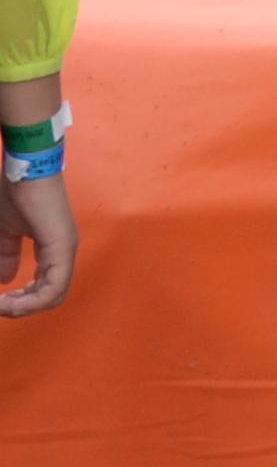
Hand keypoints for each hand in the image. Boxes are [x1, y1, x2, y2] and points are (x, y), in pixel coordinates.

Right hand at [0, 172, 76, 316]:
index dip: (22, 300)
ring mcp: (66, 250)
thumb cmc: (16, 196)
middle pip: (50, 296)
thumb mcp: (6, 232)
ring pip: (53, 296)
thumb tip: (5, 279)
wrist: (25, 171)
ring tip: (3, 305)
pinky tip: (10, 301)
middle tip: (0, 306)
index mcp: (53, 249)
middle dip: (22, 307)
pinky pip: (53, 287)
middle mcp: (64, 252)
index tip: (1, 302)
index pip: (46, 287)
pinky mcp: (63, 247)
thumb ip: (7, 255)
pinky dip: (31, 301)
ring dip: (24, 307)